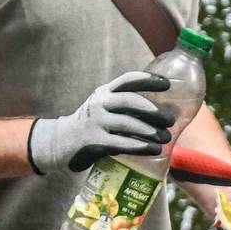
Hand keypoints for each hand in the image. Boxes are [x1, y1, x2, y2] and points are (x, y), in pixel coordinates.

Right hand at [27, 72, 171, 173]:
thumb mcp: (104, 109)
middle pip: (130, 100)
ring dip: (150, 131)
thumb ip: (125, 108)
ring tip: (165, 138)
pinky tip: (152, 150)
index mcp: (104, 92)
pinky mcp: (93, 141)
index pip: (128, 79)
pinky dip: (139, 146)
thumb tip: (163, 114)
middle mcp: (99, 103)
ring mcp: (95, 121)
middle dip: (153, 110)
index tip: (166, 84)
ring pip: (127, 123)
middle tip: (171, 120)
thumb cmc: (91, 126)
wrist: (59, 142)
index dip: (148, 79)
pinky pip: (120, 143)